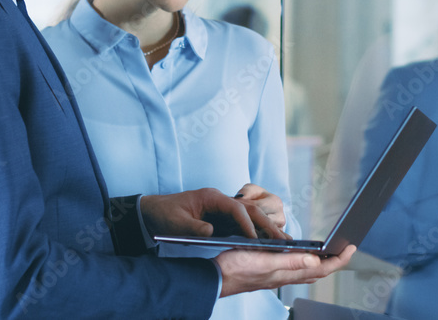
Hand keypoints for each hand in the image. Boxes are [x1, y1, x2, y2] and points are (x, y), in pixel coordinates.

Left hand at [140, 188, 286, 239]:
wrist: (154, 211)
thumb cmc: (165, 215)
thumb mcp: (175, 223)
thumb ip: (192, 228)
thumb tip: (211, 232)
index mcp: (212, 197)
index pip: (237, 208)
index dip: (247, 224)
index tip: (254, 240)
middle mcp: (223, 199)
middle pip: (252, 208)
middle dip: (268, 224)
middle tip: (282, 240)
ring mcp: (226, 207)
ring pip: (255, 211)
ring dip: (269, 223)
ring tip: (283, 240)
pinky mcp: (226, 216)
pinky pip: (248, 219)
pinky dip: (261, 228)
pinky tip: (270, 240)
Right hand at [216, 245, 356, 296]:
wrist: (215, 278)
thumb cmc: (236, 268)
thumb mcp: (263, 260)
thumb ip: (289, 261)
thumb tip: (316, 259)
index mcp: (286, 273)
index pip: (320, 268)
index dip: (338, 259)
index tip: (351, 248)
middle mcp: (285, 276)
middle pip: (317, 271)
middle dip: (334, 262)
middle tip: (345, 250)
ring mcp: (277, 276)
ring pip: (306, 272)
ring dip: (321, 263)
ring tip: (330, 254)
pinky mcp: (269, 273)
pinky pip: (294, 270)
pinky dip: (304, 263)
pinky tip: (301, 258)